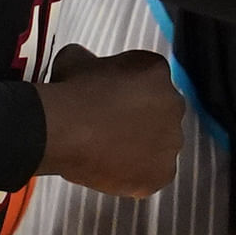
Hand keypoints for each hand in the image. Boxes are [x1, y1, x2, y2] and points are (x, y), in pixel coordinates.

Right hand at [36, 45, 183, 196]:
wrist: (62, 130)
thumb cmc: (70, 94)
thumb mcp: (76, 59)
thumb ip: (91, 59)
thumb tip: (85, 62)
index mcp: (156, 70)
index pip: (150, 81)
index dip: (129, 92)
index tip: (113, 100)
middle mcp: (173, 103)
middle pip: (160, 114)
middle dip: (140, 121)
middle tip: (111, 128)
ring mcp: (171, 141)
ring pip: (159, 146)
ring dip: (140, 148)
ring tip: (108, 151)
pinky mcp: (162, 172)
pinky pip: (153, 175)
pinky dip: (136, 175)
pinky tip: (112, 169)